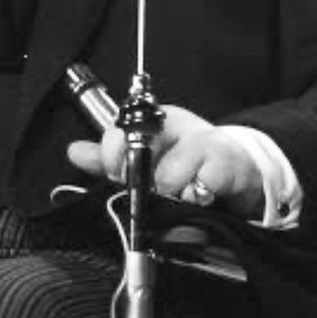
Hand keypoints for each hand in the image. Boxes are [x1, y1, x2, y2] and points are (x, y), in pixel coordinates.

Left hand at [67, 105, 264, 218]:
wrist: (241, 168)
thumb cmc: (191, 161)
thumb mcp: (149, 157)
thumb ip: (110, 158)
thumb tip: (75, 152)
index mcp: (154, 121)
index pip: (120, 131)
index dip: (113, 155)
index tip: (116, 172)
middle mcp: (177, 126)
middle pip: (142, 152)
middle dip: (141, 179)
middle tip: (149, 189)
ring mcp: (204, 142)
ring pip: (169, 175)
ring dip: (171, 193)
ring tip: (180, 196)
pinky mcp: (229, 163)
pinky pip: (204, 183)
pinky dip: (199, 194)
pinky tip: (201, 196)